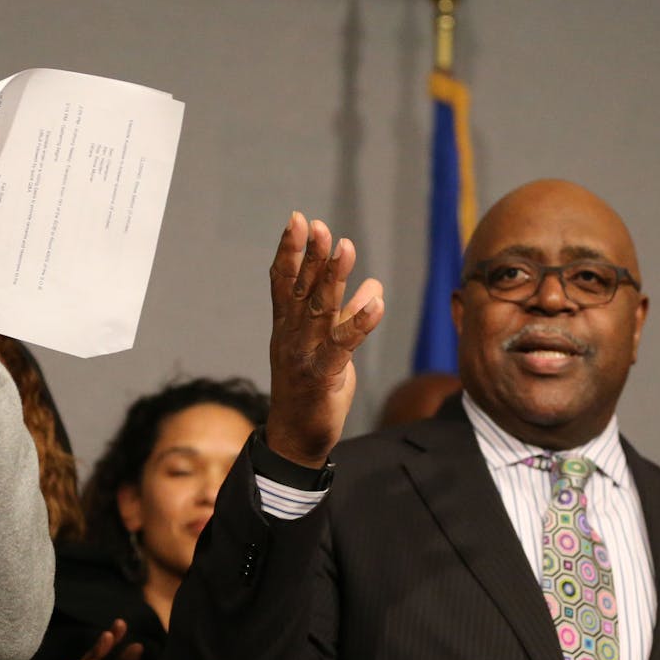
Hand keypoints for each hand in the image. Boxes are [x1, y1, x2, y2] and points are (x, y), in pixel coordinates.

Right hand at [265, 212, 383, 467]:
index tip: (298, 219)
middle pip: (302, 288)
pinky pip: (343, 344)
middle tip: (319, 225)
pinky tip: (375, 302)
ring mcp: (305, 354)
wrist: (296, 439)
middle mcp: (291, 335)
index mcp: (287, 325)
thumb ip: (346, 316)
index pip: (284, 281)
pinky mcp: (323, 375)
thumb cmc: (310, 390)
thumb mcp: (328, 347)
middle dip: (312, 255)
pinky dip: (359, 322)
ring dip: (334, 278)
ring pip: (320, 310)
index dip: (290, 250)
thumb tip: (372, 286)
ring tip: (346, 247)